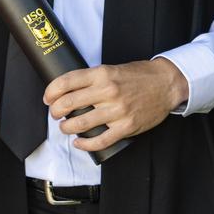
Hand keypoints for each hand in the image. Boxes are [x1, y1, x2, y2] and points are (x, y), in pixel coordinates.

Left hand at [43, 57, 188, 151]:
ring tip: (65, 127)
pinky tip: (79, 143)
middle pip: (69, 103)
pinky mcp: (126, 127)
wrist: (166, 84)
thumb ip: (93, 79)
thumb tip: (70, 90)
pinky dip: (85, 145)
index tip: (47, 97)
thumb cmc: (138, 75)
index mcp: (102, 74)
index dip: (51, 91)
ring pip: (81, 124)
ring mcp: (117, 110)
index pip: (67, 81)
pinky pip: (100, 140)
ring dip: (67, 128)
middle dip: (55, 111)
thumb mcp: (112, 68)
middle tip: (54, 114)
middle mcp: (107, 91)